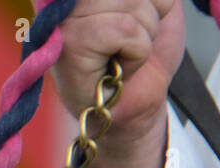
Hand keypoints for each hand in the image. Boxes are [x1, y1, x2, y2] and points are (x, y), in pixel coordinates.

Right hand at [43, 0, 184, 167]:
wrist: (137, 105)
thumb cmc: (143, 59)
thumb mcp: (154, 5)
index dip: (148, 3)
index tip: (133, 27)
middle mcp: (68, 4)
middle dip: (149, 19)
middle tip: (127, 46)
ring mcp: (65, 23)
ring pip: (135, 9)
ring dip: (143, 39)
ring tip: (120, 58)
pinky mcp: (72, 44)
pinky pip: (127, 31)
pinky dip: (136, 54)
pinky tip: (116, 69)